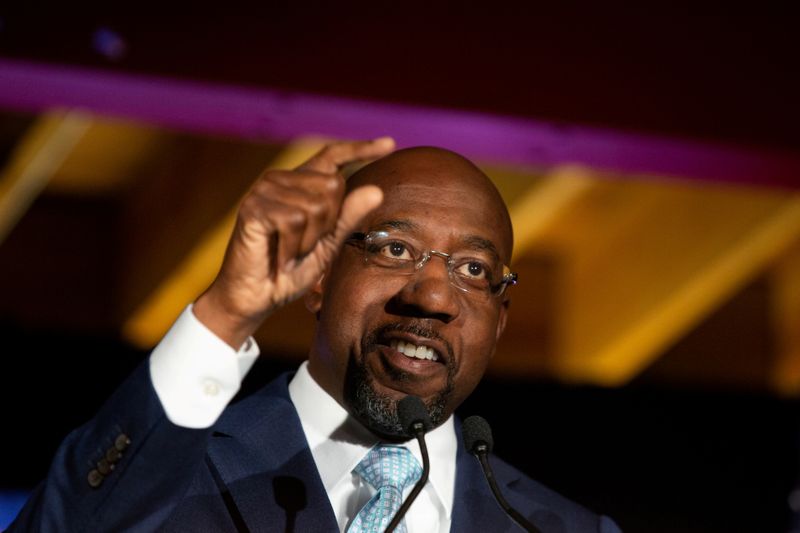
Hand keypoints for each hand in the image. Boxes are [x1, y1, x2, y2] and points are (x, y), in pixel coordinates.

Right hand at [193, 137, 394, 347]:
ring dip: (309, 242)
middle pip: (333, 186)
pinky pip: (294, 220)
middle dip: (328, 225)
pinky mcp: (252, 207)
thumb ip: (349, 217)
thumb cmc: (291, 270)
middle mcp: (281, 179)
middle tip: (304, 247)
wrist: (256, 297)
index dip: (360, 149)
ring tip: (290, 253)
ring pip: (316, 206)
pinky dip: (293, 248)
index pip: (332, 156)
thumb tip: (377, 190)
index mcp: (300, 184)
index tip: (390, 144)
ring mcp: (264, 190)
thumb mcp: (329, 244)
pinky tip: (280, 257)